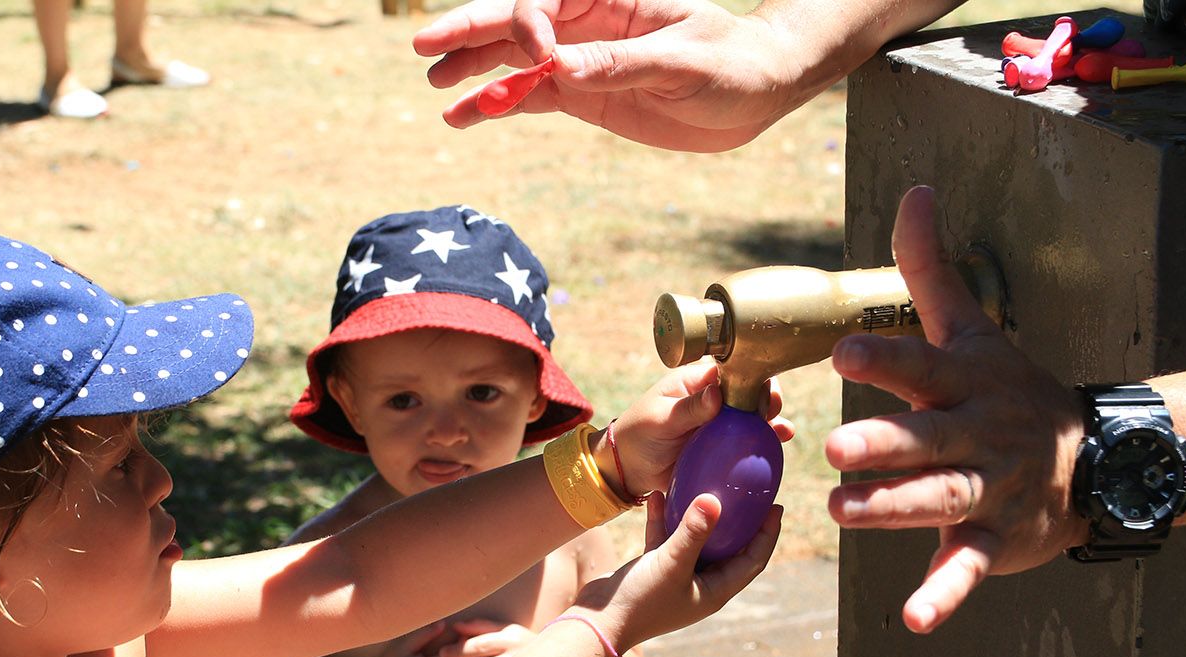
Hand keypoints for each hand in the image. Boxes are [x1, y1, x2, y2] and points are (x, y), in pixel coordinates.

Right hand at [414, 0, 805, 151]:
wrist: (760, 91)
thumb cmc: (733, 63)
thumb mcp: (682, 62)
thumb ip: (618, 63)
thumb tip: (557, 67)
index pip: (545, 3)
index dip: (527, 27)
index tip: (538, 60)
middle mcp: (587, 23)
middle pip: (513, 21)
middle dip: (470, 32)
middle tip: (425, 47)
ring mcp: (581, 60)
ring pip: (512, 59)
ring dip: (473, 70)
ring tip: (436, 86)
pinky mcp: (584, 95)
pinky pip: (529, 96)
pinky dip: (495, 106)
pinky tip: (462, 116)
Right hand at [576, 490, 781, 648]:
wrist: (598, 622)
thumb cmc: (640, 601)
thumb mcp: (671, 564)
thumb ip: (694, 532)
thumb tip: (715, 499)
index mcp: (715, 591)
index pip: (753, 560)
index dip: (767, 534)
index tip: (776, 506)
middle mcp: (700, 584)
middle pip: (730, 549)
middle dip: (740, 522)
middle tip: (748, 492)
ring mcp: (676, 576)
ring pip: (697, 541)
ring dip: (701, 517)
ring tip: (710, 487)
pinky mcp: (653, 568)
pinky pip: (666, 539)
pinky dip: (665, 519)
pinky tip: (660, 494)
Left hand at [608, 359, 792, 500]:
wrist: (629, 468)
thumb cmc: (639, 434)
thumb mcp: (659, 419)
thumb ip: (688, 409)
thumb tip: (716, 393)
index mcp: (697, 382)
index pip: (732, 370)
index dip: (752, 375)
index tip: (761, 391)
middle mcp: (714, 399)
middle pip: (751, 390)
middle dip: (767, 397)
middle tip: (771, 411)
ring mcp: (720, 423)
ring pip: (754, 415)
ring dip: (772, 419)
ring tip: (782, 429)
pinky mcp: (723, 446)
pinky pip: (748, 441)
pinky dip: (765, 441)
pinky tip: (780, 441)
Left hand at [824, 185, 1087, 634]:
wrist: (1089, 457)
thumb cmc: (1007, 388)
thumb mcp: (972, 327)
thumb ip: (930, 267)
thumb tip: (913, 189)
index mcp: (962, 381)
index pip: (919, 365)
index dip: (883, 357)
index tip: (841, 351)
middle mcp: (974, 433)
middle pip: (924, 439)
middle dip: (881, 443)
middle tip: (835, 446)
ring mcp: (987, 488)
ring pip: (937, 500)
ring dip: (891, 508)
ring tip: (842, 513)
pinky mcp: (994, 540)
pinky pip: (965, 567)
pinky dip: (943, 593)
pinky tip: (914, 618)